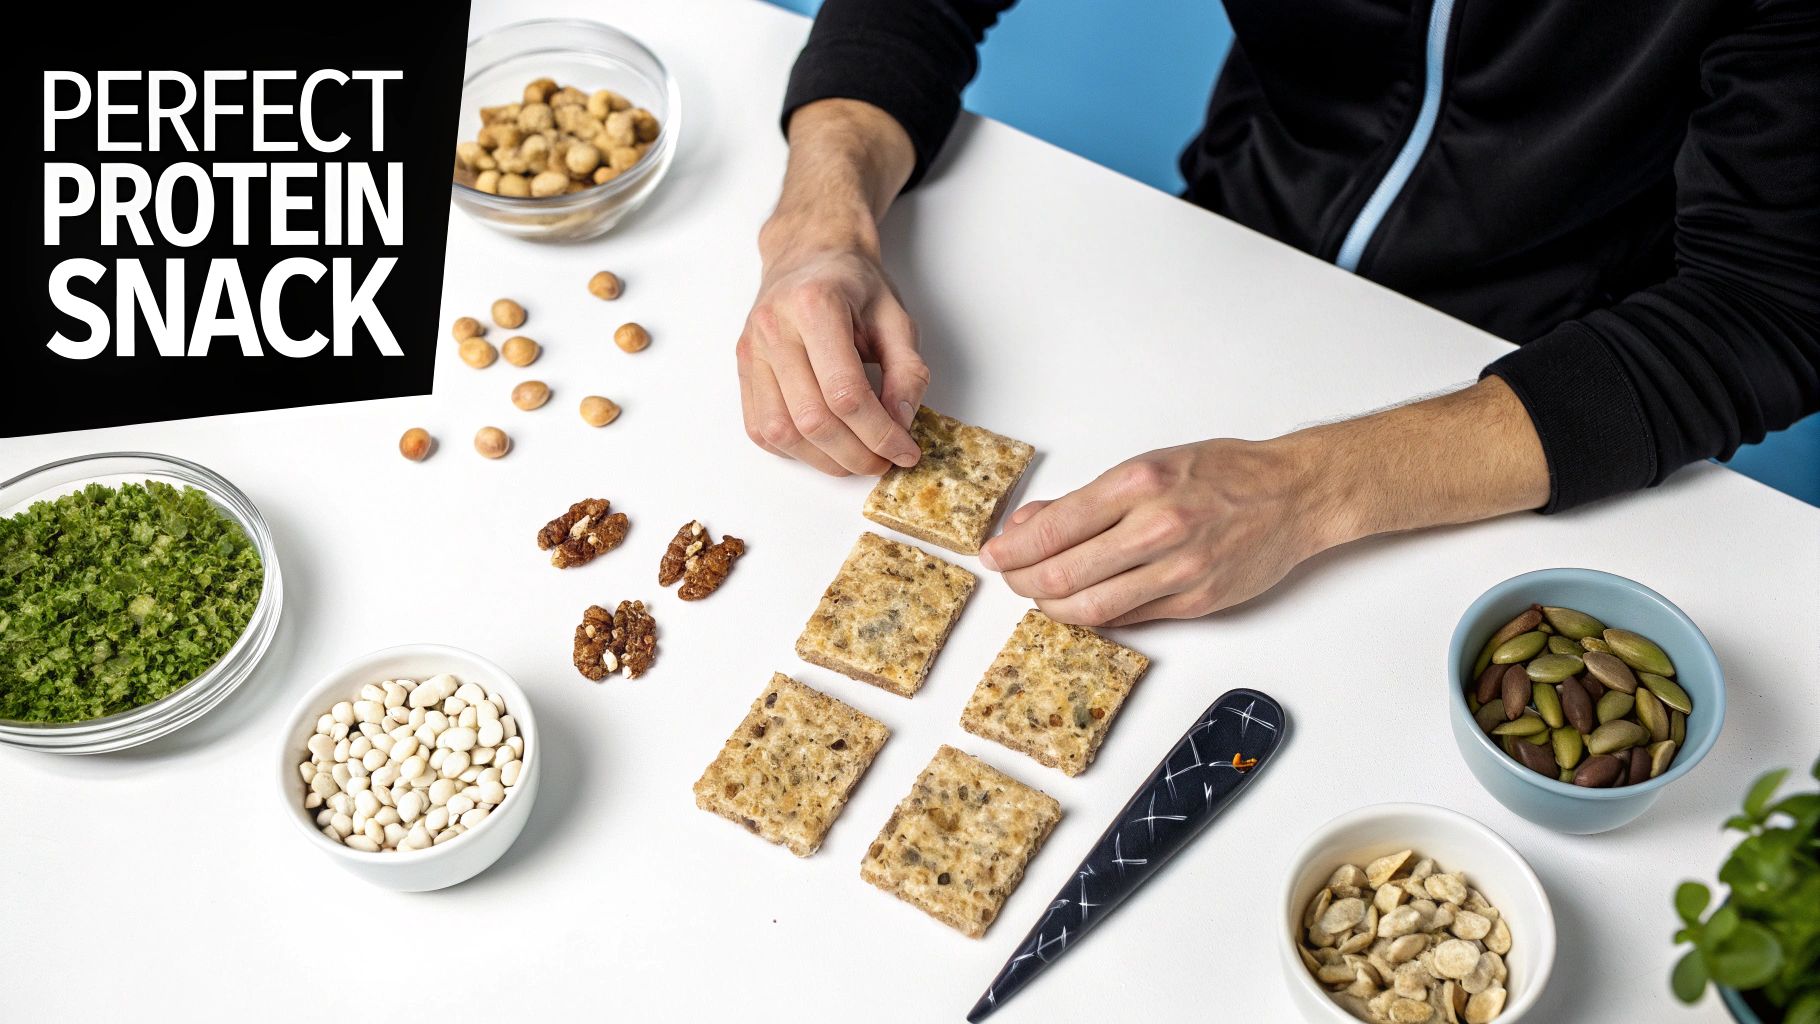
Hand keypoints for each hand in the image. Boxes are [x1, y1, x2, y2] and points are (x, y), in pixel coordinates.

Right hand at [737, 98, 924, 475]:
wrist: (808, 254)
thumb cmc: (852, 283)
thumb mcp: (897, 318)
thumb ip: (907, 372)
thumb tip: (900, 425)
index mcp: (815, 306)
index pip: (846, 394)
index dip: (880, 434)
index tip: (905, 451)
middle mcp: (774, 329)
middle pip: (812, 419)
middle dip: (855, 454)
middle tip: (884, 461)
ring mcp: (751, 350)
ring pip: (781, 432)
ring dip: (823, 460)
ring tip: (856, 458)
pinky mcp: (742, 368)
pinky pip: (760, 428)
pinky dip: (794, 449)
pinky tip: (822, 444)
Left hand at [980, 439, 1326, 625]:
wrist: (1295, 494)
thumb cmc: (1224, 473)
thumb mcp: (1149, 466)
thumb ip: (1089, 501)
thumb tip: (1031, 525)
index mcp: (1140, 484)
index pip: (1055, 528)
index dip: (1013, 550)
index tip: (993, 555)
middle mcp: (1158, 526)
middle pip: (1065, 573)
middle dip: (1024, 582)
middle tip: (1011, 579)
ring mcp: (1179, 568)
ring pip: (1093, 607)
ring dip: (1054, 607)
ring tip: (1041, 597)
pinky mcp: (1196, 600)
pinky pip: (1130, 617)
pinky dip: (1097, 616)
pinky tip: (1083, 606)